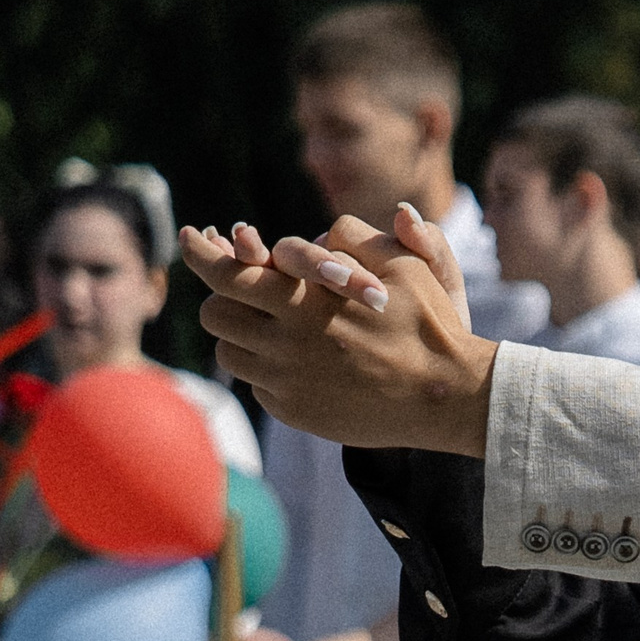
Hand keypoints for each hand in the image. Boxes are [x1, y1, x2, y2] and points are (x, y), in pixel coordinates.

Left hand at [181, 211, 494, 454]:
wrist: (447, 396)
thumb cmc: (429, 324)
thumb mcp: (404, 265)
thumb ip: (356, 238)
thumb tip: (322, 228)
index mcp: (304, 302)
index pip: (225, 274)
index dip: (200, 253)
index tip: (192, 237)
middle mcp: (286, 345)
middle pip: (216, 314)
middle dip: (225, 296)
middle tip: (247, 289)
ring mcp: (288, 383)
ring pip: (230, 353)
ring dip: (244, 334)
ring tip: (275, 325)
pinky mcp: (296, 412)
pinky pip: (258, 385)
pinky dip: (270, 368)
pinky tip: (303, 360)